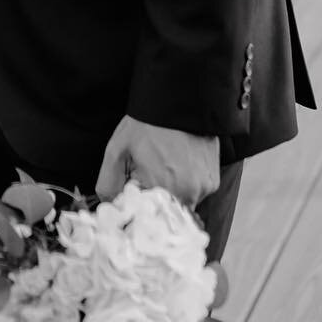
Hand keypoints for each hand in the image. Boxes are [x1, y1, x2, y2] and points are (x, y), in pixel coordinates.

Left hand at [96, 117, 220, 208]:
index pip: (146, 219)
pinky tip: (177, 164)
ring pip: (180, 204)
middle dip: (153, 200)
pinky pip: (194, 193)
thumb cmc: (145, 125)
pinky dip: (184, 184)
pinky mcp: (214, 181)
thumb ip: (108, 185)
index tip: (133, 192)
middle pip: (165, 214)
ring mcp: (205, 188)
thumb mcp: (117, 152)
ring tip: (163, 165)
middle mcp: (188, 194)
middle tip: (147, 173)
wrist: (179, 102)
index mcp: (162, 190)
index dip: (136, 207)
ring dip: (169, 192)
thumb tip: (111, 208)